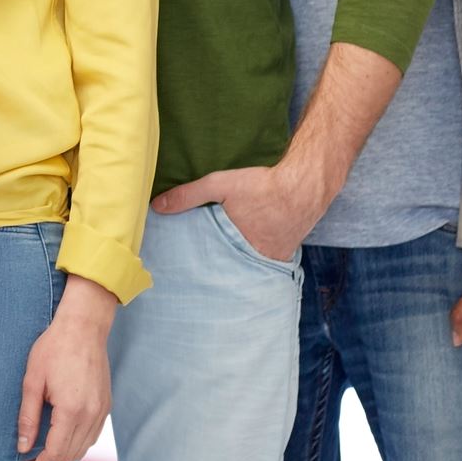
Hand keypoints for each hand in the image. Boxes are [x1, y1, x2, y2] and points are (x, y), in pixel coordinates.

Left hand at [16, 276, 116, 460]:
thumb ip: (28, 416)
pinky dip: (77, 444)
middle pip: (71, 454)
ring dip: (64, 457)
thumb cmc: (54, 348)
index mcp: (71, 410)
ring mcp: (102, 411)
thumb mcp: (32, 381)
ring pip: (84, 447)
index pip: (56, 452)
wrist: (83, 327)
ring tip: (44, 456)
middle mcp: (91, 415)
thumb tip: (23, 446)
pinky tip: (63, 441)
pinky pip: (93, 435)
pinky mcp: (106, 405)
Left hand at [150, 162, 328, 263]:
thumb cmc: (262, 186)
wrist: (305, 186)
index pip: (209, 265)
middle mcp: (255, 260)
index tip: (183, 272)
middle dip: (214, 271)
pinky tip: (242, 256)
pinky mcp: (283, 255)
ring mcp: (272, 260)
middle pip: (227, 270)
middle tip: (197, 275)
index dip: (197, 267)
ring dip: (233, 266)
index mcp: (236, 248)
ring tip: (217, 268)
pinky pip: (263, 263)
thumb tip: (156, 206)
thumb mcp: (219, 185)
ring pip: (245, 268)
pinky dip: (252, 261)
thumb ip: (188, 195)